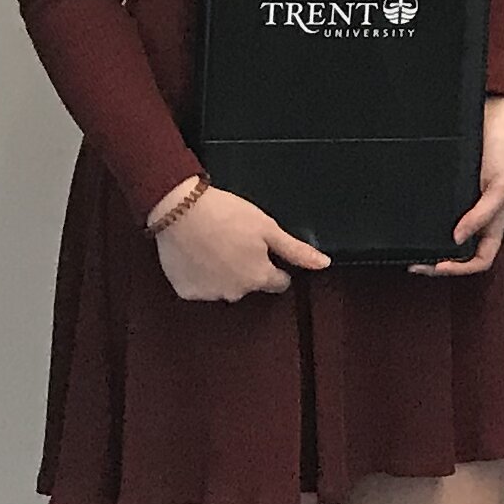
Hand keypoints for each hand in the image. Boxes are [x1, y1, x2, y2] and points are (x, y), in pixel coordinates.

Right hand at [153, 185, 331, 301]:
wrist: (180, 210)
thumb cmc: (224, 215)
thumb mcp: (268, 227)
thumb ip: (295, 250)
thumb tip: (322, 263)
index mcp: (258, 277)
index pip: (279, 282)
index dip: (276, 265)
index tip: (266, 251)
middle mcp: (235, 292)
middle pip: (251, 283)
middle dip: (248, 266)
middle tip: (237, 240)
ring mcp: (209, 293)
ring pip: (225, 285)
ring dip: (224, 271)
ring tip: (216, 243)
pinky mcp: (186, 290)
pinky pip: (200, 285)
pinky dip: (201, 273)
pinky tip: (199, 252)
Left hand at [414, 98, 503, 276]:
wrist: (494, 115)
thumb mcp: (503, 184)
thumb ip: (483, 213)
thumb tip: (459, 237)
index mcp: (496, 220)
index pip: (481, 258)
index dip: (461, 269)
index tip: (438, 265)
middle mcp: (480, 215)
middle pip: (461, 253)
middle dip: (439, 262)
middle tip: (418, 262)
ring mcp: (465, 202)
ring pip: (448, 235)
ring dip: (432, 244)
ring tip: (414, 247)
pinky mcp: (453, 188)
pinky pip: (440, 211)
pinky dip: (426, 219)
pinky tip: (416, 219)